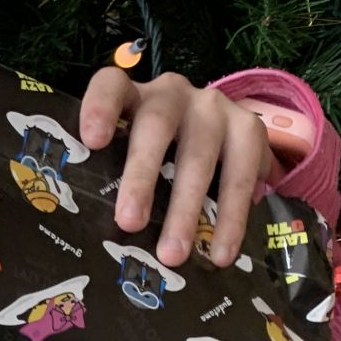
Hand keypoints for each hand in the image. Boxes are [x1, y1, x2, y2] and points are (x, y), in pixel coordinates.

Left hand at [79, 69, 271, 269]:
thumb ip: (110, 177)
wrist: (219, 140)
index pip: (111, 86)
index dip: (100, 107)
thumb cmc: (153, 158)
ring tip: (172, 255)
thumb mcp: (126, 156)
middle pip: (155, 127)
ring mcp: (212, 108)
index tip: (93, 140)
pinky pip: (240, 175)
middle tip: (129, 223)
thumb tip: (92, 240)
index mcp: (132, 97)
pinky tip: (221, 253)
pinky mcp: (248, 128)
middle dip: (141, 177)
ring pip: (198, 156)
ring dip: (185, 210)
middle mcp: (172, 94)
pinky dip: (230, 217)